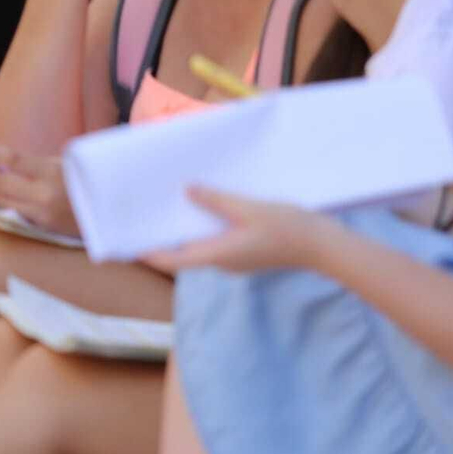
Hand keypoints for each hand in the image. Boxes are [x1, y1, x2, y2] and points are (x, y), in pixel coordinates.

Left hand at [0, 141, 79, 235]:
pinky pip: (16, 212)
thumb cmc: (88, 180)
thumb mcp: (66, 164)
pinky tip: (3, 193)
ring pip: (4, 200)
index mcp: (52, 172)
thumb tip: (3, 160)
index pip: (11, 159)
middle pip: (0, 182)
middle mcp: (45, 194)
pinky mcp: (43, 227)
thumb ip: (36, 164)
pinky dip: (7, 201)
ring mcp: (42, 213)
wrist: (112, 210)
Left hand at [143, 186, 341, 275]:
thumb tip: (187, 191)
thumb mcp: (249, 209)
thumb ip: (216, 201)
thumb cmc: (288, 228)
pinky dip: (203, 227)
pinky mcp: (245, 252)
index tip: (127, 241)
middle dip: (162, 236)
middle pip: (182, 253)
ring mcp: (234, 259)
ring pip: (199, 246)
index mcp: (217, 255)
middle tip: (144, 215)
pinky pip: (216, 241)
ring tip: (168, 205)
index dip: (148, 252)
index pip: (172, 260)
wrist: (325, 247)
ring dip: (184, 229)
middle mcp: (221, 262)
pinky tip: (202, 206)